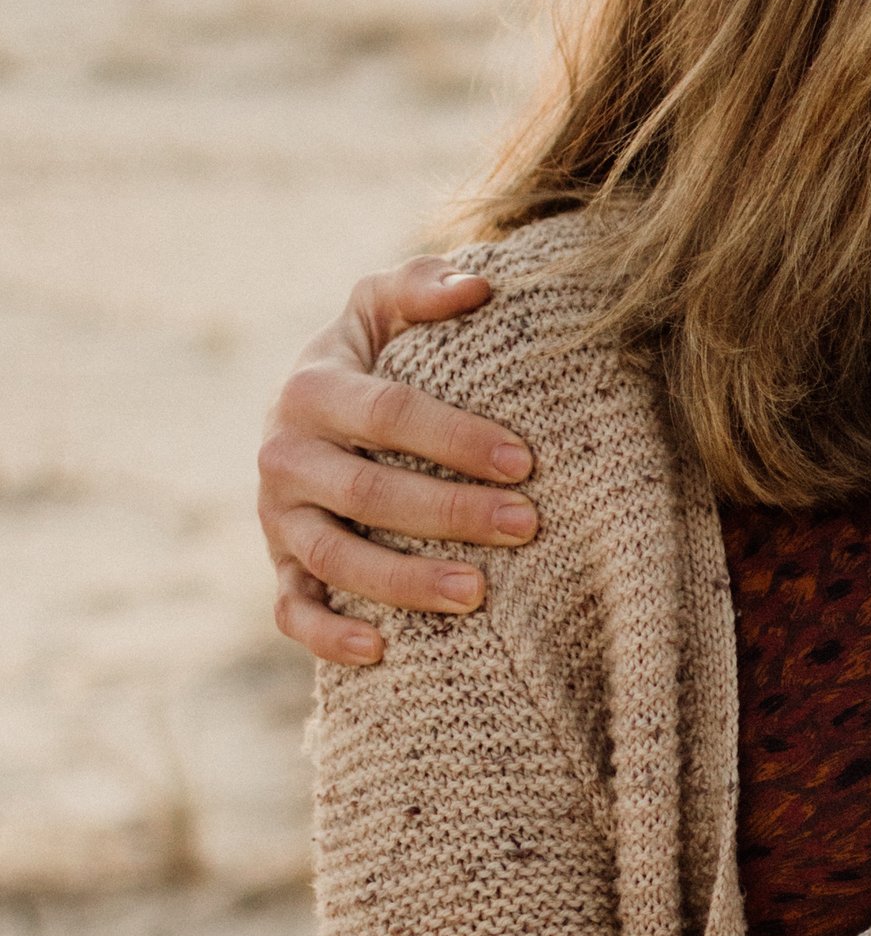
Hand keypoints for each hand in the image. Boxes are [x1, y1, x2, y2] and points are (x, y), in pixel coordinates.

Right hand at [259, 260, 537, 666]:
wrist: (310, 410)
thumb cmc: (371, 352)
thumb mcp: (382, 305)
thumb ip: (424, 285)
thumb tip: (481, 286)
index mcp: (312, 389)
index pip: (387, 415)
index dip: (455, 438)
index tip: (524, 460)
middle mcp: (283, 455)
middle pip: (368, 493)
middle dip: (450, 513)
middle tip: (527, 525)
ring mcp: (277, 518)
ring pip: (335, 559)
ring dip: (404, 582)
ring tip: (479, 593)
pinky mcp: (279, 567)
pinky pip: (292, 611)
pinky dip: (328, 636)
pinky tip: (383, 650)